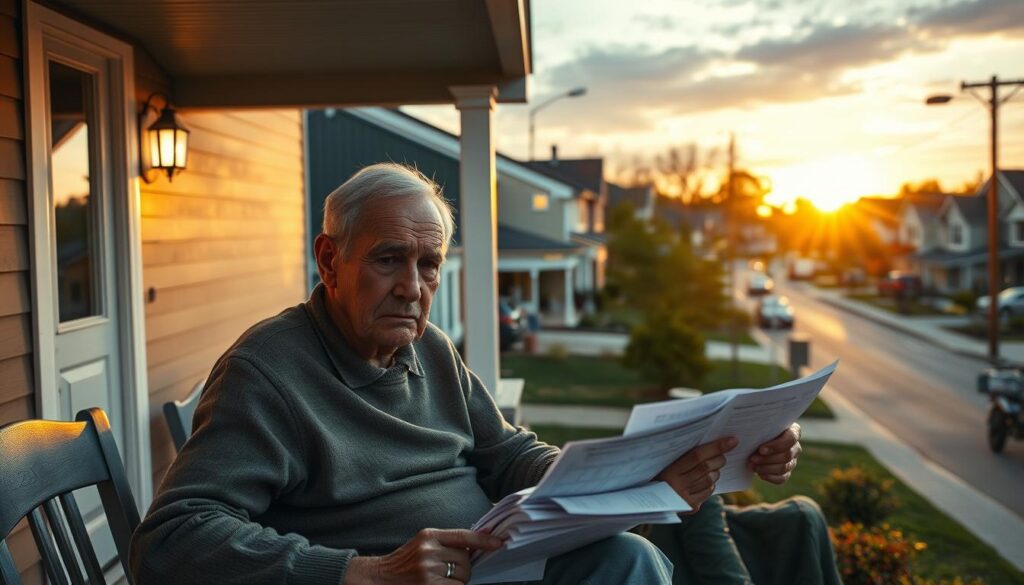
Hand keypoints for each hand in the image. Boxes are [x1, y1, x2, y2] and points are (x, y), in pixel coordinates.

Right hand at [343, 528, 503, 583]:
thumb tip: (482, 538)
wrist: (380, 577)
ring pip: (462, 575)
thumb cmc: (405, 561)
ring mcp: (428, 569)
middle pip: (466, 560)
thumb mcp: (424, 543)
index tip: (499, 543)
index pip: (463, 536)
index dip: (483, 540)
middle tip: (448, 572)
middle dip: (463, 568)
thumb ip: (449, 541)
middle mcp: (429, 550)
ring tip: (441, 580)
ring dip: (459, 580)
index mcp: (430, 535)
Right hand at [656, 436, 737, 512]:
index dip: (716, 446)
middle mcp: (677, 486)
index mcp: (669, 471)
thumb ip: (681, 455)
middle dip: (719, 458)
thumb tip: (708, 442)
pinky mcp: (691, 507)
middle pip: (706, 468)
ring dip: (716, 471)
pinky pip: (708, 492)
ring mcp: (685, 498)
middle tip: (723, 453)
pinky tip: (705, 479)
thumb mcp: (663, 462)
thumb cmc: (657, 474)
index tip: (732, 440)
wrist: (647, 500)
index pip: (697, 456)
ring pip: (710, 480)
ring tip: (712, 466)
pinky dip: (711, 483)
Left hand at [749, 423, 801, 483]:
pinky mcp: (786, 472)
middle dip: (768, 458)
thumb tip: (738, 436)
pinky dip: (770, 477)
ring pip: (784, 467)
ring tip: (752, 465)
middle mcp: (795, 446)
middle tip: (752, 458)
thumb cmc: (753, 430)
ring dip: (766, 468)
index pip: (792, 438)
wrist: (751, 443)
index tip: (760, 449)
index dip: (777, 445)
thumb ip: (752, 426)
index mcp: (792, 431)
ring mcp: (792, 460)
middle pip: (787, 455)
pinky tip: (759, 474)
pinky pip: (782, 478)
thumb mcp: (753, 426)